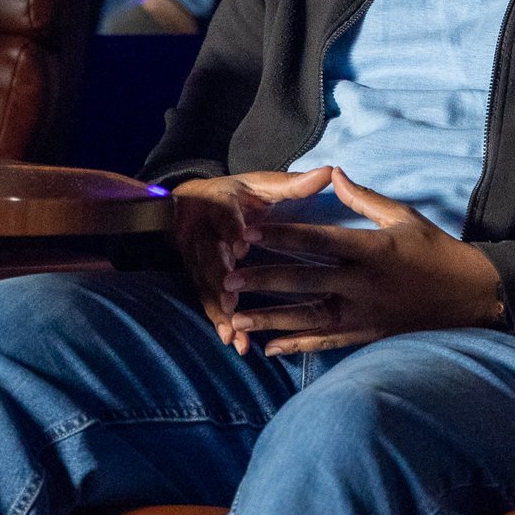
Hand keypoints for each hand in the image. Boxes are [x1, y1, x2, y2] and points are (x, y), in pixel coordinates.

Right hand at [171, 167, 334, 353]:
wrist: (185, 204)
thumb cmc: (234, 195)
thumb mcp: (259, 184)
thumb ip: (291, 184)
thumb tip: (329, 172)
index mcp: (218, 205)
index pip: (223, 217)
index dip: (230, 230)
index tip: (239, 246)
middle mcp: (202, 234)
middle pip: (208, 258)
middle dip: (219, 278)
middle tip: (232, 299)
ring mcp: (196, 259)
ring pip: (206, 286)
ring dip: (220, 310)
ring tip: (235, 332)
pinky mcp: (198, 278)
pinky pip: (207, 300)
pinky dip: (219, 321)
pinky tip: (233, 342)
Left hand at [226, 168, 504, 355]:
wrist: (472, 296)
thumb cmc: (438, 252)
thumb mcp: (405, 217)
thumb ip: (364, 199)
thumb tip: (332, 173)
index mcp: (372, 249)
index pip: (318, 241)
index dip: (281, 236)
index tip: (249, 232)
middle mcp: (364, 283)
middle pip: (305, 280)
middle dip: (264, 279)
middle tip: (227, 278)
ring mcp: (365, 313)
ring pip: (309, 317)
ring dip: (270, 318)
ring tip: (235, 318)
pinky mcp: (368, 335)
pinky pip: (326, 342)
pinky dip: (297, 345)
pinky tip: (269, 348)